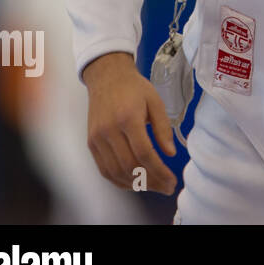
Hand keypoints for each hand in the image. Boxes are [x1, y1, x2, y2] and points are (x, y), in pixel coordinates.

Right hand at [82, 52, 178, 195]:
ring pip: (115, 171)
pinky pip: (103, 169)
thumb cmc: (134, 88)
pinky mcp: (91, 143)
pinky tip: (134, 183)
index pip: (144, 153)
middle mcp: (109, 131)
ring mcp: (97, 138)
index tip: (172, 181)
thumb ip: (163, 128)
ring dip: (135, 184)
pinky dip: (119, 180)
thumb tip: (170, 153)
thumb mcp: (155, 102)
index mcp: (127, 118)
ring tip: (154, 186)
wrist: (107, 77)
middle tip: (167, 187)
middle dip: (150, 181)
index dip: (159, 171)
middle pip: (129, 166)